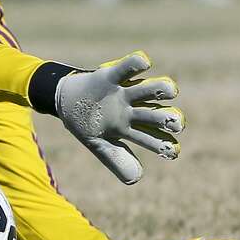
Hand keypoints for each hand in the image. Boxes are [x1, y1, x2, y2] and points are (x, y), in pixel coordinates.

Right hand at [55, 52, 183, 183]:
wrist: (64, 101)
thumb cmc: (85, 124)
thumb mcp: (98, 144)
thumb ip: (116, 160)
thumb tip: (136, 178)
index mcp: (131, 128)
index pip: (153, 138)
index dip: (165, 144)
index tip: (172, 150)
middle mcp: (132, 110)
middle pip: (155, 115)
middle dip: (168, 118)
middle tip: (176, 122)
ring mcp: (123, 92)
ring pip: (146, 91)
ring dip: (160, 90)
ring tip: (171, 90)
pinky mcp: (110, 76)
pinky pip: (125, 69)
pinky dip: (135, 65)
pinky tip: (145, 62)